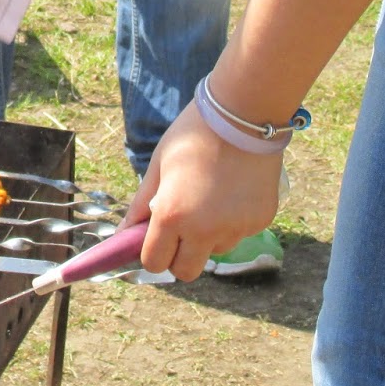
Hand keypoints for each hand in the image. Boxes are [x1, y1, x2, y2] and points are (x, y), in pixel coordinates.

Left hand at [122, 100, 282, 280]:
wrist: (243, 113)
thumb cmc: (193, 134)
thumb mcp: (158, 166)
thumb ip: (141, 205)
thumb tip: (123, 234)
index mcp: (172, 215)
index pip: (155, 263)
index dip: (152, 253)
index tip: (154, 240)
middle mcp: (205, 230)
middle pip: (187, 272)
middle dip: (179, 257)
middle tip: (180, 231)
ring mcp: (236, 228)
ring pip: (215, 250)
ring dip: (208, 237)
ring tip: (210, 197)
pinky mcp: (261, 221)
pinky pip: (239, 233)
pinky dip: (233, 221)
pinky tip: (233, 190)